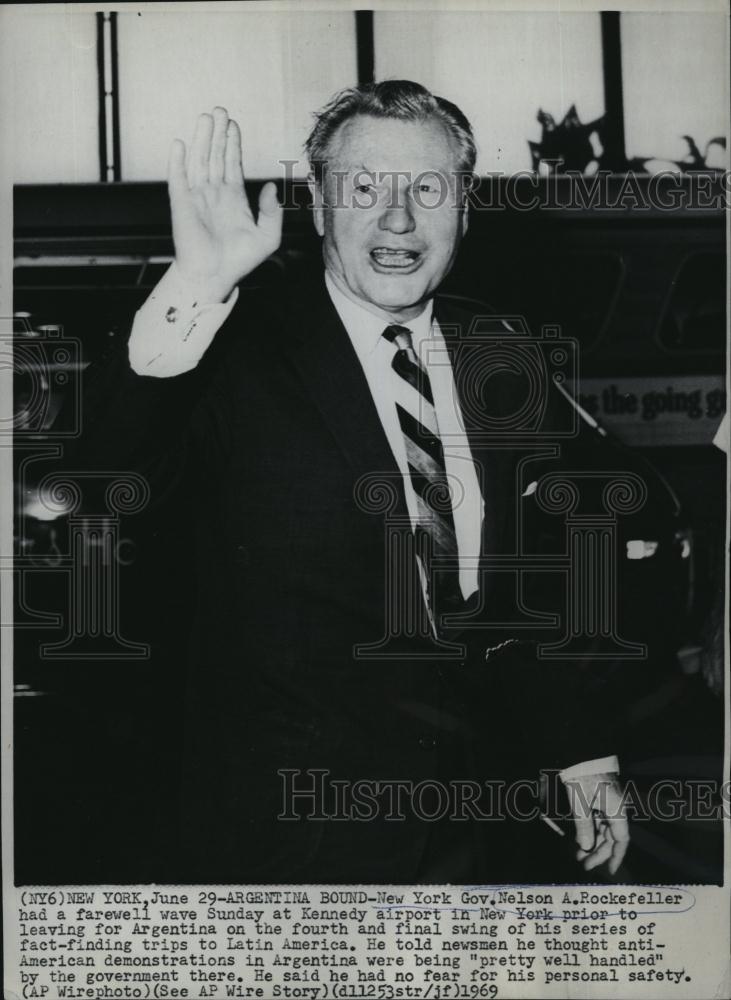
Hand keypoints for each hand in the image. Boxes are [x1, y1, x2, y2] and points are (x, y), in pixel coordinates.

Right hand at [168, 106, 282, 303]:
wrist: (215, 276)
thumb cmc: (240, 262)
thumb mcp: (268, 237)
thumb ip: (273, 212)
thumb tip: (269, 185)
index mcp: (233, 199)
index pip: (232, 163)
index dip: (233, 143)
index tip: (233, 124)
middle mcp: (214, 194)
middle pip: (215, 156)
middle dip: (218, 133)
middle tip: (220, 110)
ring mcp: (197, 197)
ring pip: (199, 161)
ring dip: (202, 139)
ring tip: (206, 117)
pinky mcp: (182, 204)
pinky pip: (178, 179)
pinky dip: (178, 161)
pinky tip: (180, 143)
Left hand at [563, 772, 628, 874]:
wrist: (580, 752)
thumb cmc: (581, 776)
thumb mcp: (580, 802)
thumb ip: (584, 827)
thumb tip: (586, 847)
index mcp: (616, 810)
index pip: (621, 839)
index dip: (617, 856)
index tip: (610, 870)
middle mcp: (615, 808)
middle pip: (611, 836)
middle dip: (598, 852)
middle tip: (583, 863)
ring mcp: (608, 803)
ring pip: (604, 829)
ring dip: (592, 842)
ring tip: (579, 854)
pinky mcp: (600, 798)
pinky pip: (598, 819)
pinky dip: (590, 830)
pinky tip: (581, 839)